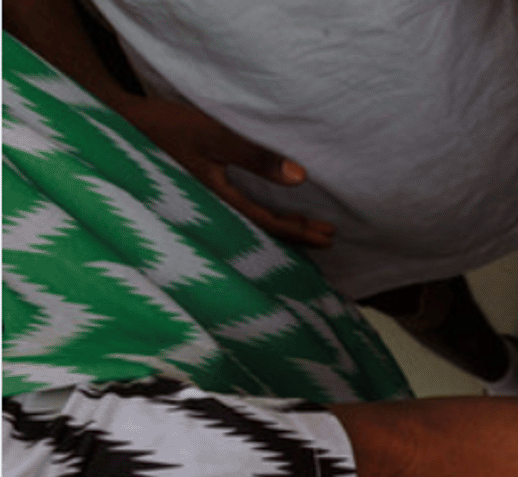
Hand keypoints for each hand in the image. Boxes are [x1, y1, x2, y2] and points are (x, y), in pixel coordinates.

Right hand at [117, 97, 334, 247]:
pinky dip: (260, 222)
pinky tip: (268, 217)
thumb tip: (300, 178)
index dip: (300, 232)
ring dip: (281, 230)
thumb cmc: (164, 127)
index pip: (269, 225)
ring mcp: (202, 204)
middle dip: (297, 237)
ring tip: (308, 231)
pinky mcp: (195, 194)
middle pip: (262, 233)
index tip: (328, 236)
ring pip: (249, 228)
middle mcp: (211, 210)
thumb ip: (255, 156)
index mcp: (217, 200)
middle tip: (329, 239)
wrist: (113, 122)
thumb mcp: (213, 136)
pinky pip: (236, 217)